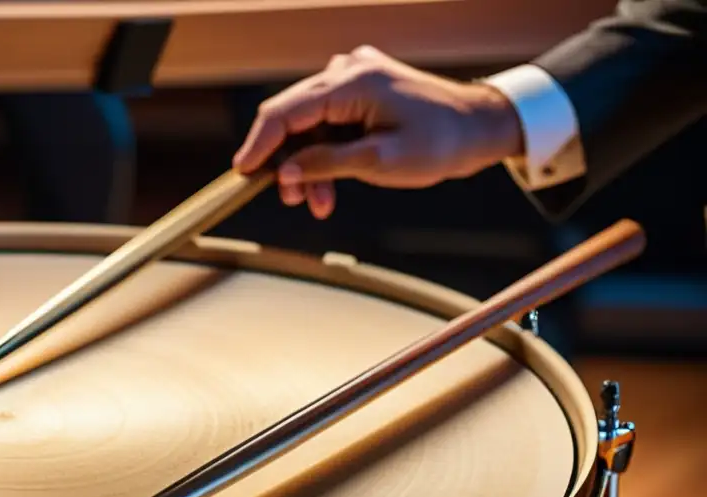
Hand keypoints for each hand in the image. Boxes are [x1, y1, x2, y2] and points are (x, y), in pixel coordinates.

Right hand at [232, 46, 523, 218]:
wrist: (478, 128)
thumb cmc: (439, 142)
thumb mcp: (380, 161)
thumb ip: (327, 164)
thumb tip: (283, 174)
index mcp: (351, 81)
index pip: (285, 112)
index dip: (259, 144)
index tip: (241, 174)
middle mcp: (346, 71)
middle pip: (292, 118)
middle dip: (286, 162)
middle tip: (290, 200)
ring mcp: (353, 79)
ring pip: (308, 126)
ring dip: (308, 166)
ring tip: (318, 204)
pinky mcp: (359, 92)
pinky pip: (327, 124)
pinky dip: (325, 155)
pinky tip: (329, 188)